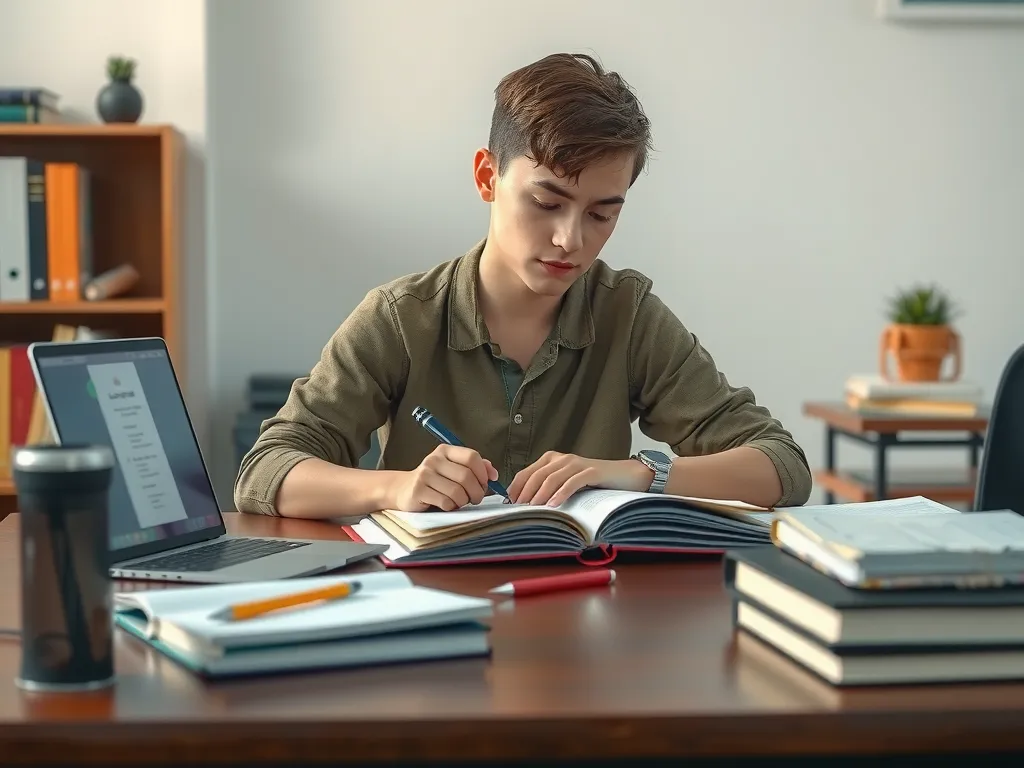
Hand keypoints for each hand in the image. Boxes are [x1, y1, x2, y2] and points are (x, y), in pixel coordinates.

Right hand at [389, 444, 498, 511]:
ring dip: (463, 501)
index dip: (483, 473)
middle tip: (475, 498)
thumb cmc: (435, 482)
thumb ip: (475, 468)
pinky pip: (445, 502)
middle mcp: (434, 460)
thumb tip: (493, 473)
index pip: (472, 457)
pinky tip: (446, 505)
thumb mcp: (453, 470)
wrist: (403, 490)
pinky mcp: (418, 490)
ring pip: (457, 491)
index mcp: (445, 451)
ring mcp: (425, 474)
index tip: (485, 483)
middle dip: (476, 492)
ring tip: (459, 502)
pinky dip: (451, 507)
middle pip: (466, 476)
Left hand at [508, 452, 654, 506]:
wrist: (625, 476)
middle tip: (519, 509)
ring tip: (533, 509)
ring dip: (540, 494)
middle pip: (536, 475)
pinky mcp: (592, 471)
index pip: (526, 472)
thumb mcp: (567, 483)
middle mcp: (563, 458)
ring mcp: (577, 463)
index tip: (509, 504)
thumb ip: (549, 488)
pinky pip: (572, 482)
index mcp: (552, 459)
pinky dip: (561, 494)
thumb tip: (526, 504)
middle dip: (525, 493)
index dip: (515, 488)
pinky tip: (553, 505)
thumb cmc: (594, 483)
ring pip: (552, 478)